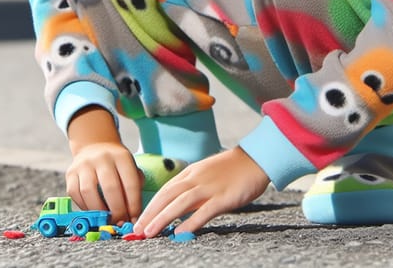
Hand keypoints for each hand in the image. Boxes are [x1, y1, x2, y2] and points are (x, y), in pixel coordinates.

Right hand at [66, 141, 143, 223]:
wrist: (95, 146)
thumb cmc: (116, 164)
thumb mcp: (130, 167)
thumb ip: (135, 186)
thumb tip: (133, 215)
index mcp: (121, 156)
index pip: (131, 182)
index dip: (133, 204)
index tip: (134, 218)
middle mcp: (102, 158)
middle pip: (110, 188)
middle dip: (117, 211)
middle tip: (120, 222)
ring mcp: (84, 164)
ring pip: (89, 192)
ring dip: (99, 211)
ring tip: (106, 219)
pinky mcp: (71, 173)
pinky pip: (76, 194)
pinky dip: (85, 207)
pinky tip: (93, 212)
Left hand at [133, 147, 268, 237]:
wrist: (256, 159)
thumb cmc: (233, 169)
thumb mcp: (208, 174)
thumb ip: (193, 188)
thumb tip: (177, 207)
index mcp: (191, 172)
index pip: (165, 190)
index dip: (150, 206)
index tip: (138, 220)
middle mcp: (196, 178)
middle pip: (167, 196)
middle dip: (149, 214)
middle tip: (136, 231)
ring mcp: (209, 187)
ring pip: (179, 203)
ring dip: (162, 218)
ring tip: (149, 233)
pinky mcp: (223, 197)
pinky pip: (203, 211)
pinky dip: (189, 223)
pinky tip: (178, 233)